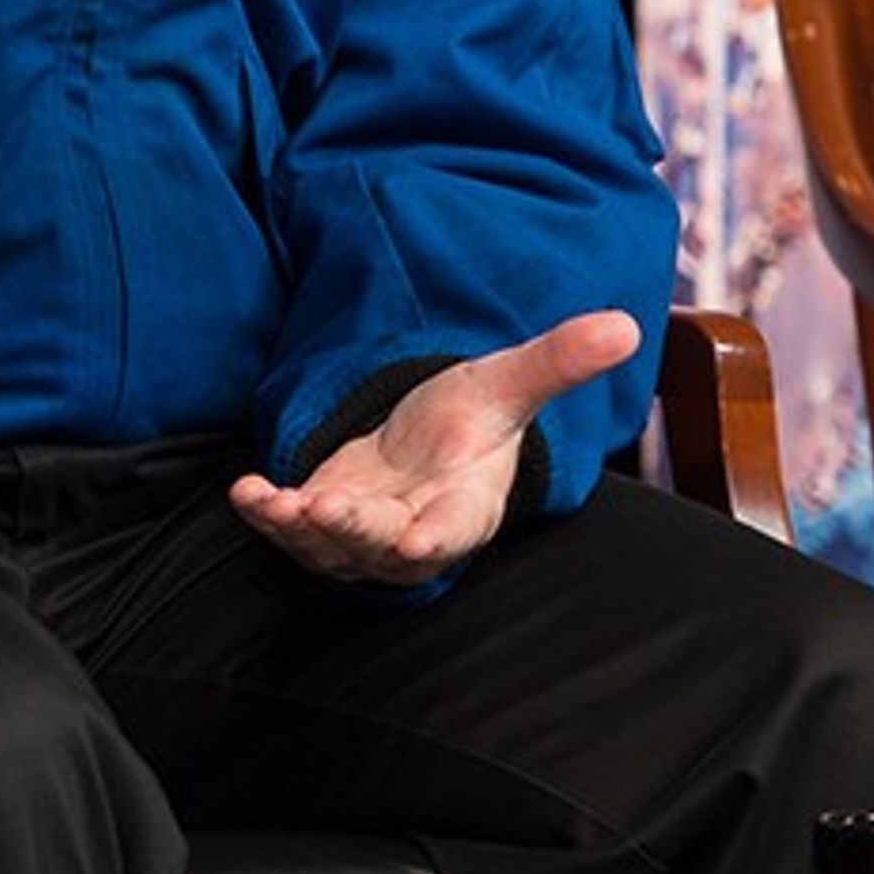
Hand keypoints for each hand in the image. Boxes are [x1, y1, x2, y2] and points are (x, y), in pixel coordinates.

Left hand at [228, 310, 643, 584]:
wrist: (424, 443)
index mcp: (466, 505)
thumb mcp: (508, 382)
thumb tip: (626, 325)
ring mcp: (363, 535)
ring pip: (331, 549)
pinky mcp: (322, 522)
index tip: (416, 541)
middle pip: (383, 548)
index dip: (433, 540)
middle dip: (355, 533)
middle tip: (327, 510)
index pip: (453, 533)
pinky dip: (267, 515)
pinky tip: (247, 491)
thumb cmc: (471, 421)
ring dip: (300, 530)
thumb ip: (558, 360)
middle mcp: (413, 531)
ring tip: (274, 502)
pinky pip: (291, 532)